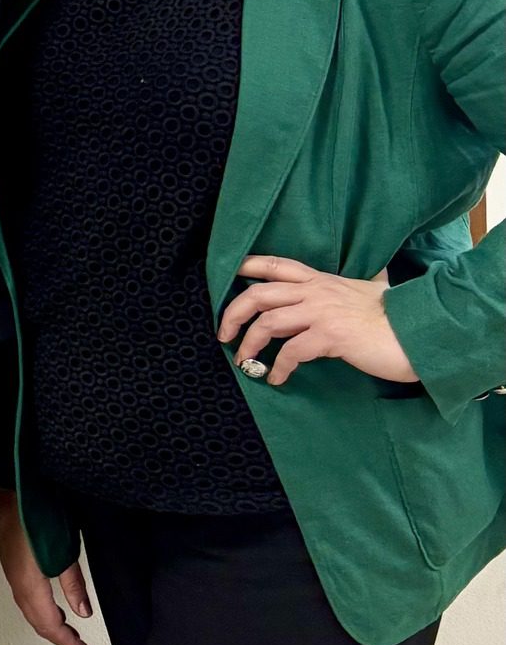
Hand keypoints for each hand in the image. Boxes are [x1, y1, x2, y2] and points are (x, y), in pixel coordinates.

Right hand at [0, 491, 90, 644]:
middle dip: (58, 637)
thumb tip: (82, 611)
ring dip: (48, 625)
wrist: (12, 490)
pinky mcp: (11, 564)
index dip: (67, 642)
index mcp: (30, 582)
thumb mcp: (64, 550)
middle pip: (37, 621)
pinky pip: (24, 598)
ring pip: (29, 611)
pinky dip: (39, 611)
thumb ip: (73, 583)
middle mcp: (17, 582)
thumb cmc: (36, 513)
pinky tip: (50, 608)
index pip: (49, 624)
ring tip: (68, 632)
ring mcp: (11, 573)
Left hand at [218, 257, 420, 387]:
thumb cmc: (393, 317)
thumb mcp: (367, 291)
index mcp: (321, 279)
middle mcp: (317, 291)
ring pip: (269, 322)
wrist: (420, 333)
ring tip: (244, 361)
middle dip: (234, 312)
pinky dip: (278, 367)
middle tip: (223, 334)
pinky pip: (292, 352)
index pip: (277, 265)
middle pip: (259, 294)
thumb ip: (348, 287)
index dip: (248, 267)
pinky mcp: (331, 336)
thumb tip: (356, 281)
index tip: (227, 277)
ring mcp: (323, 313)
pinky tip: (276, 378)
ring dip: (250, 344)